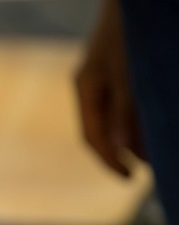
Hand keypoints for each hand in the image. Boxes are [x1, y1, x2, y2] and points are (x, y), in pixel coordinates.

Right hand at [75, 0, 145, 176]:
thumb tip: (123, 149)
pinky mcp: (117, 65)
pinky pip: (124, 100)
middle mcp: (91, 83)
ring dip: (133, 134)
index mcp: (86, 87)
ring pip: (115, 115)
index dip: (110, 160)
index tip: (129, 178)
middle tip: (149, 167)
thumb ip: (124, 111)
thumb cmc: (130, 31)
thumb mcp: (128, 73)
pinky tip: (151, 120)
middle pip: (103, 128)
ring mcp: (103, 73)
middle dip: (124, 150)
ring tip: (154, 147)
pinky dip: (137, 115)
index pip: (92, 136)